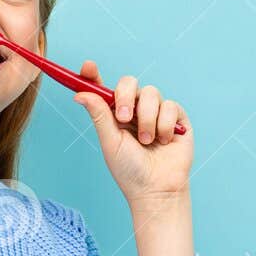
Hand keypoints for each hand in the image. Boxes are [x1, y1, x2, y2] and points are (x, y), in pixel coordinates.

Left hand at [73, 62, 193, 207]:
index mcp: (114, 115)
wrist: (157, 188)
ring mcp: (156, 112)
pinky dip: (164, 124)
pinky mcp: (176, 117)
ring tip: (147, 141)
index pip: (104, 90)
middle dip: (125, 97)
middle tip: (124, 118)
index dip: (94, 76)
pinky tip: (164, 140)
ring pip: (151, 93)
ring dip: (147, 119)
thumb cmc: (129, 170)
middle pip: (129, 82)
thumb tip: (79, 94)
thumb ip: (99, 115)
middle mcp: (134, 110)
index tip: (87, 67)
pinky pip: (170, 106)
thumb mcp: (110, 141)